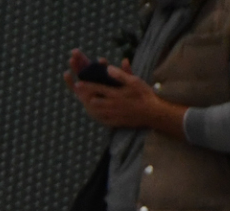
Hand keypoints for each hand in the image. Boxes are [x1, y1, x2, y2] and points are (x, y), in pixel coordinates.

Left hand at [66, 57, 186, 137]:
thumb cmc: (144, 94)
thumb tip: (108, 68)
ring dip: (88, 106)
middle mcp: (111, 105)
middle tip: (78, 93)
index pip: (97, 89)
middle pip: (93, 101)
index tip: (77, 83)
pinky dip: (96, 116)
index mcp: (115, 94)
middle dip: (84, 97)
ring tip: (84, 103)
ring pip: (95, 111)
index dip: (86, 86)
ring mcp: (112, 115)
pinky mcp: (114, 122)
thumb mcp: (134, 81)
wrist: (152, 113)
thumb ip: (120, 75)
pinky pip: (101, 120)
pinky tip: (93, 113)